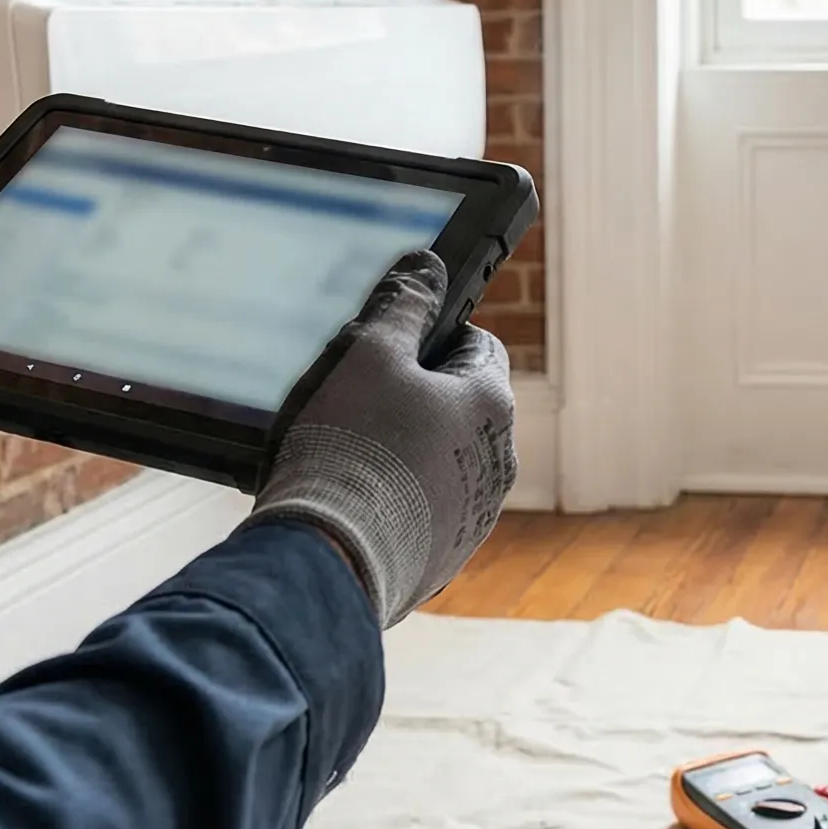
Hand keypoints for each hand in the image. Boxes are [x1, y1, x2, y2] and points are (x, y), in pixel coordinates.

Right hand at [247, 250, 516, 626]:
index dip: (433, 335)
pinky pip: (420, 513)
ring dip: (404, 451)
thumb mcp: (369, 354)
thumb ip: (402, 305)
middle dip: (414, 396)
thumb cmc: (352, 449)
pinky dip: (393, 500)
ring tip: (347, 452)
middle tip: (357, 397)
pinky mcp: (441, 558)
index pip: (477, 345)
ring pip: (440, 462)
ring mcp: (472, 516)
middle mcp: (497, 462)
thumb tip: (427, 267)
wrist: (330, 561)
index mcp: (490, 405)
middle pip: (458, 407)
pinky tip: (351, 498)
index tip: (393, 343)